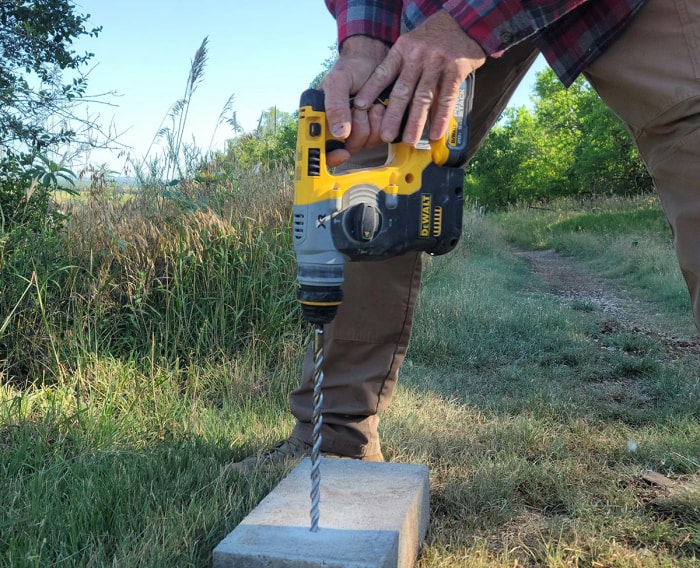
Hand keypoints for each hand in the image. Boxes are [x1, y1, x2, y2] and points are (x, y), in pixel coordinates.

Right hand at [321, 36, 388, 165]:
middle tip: (360, 110)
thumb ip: (336, 106)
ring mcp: (357, 130)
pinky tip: (379, 108)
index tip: (342, 152)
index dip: (330, 156)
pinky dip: (381, 124)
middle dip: (357, 131)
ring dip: (371, 125)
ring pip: (365, 145)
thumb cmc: (351, 67)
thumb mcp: (338, 82)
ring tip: (372, 105)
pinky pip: (379, 138)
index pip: (321, 149)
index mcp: (323, 119)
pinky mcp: (374, 128)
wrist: (374, 58)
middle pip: (348, 149)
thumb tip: (339, 133)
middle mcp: (338, 128)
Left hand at [352, 10, 485, 145]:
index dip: (371, 91)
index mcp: (402, 50)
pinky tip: (436, 133)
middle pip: (402, 91)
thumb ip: (399, 66)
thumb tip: (382, 96)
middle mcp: (418, 57)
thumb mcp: (411, 44)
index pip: (383, 73)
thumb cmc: (432, 38)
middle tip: (385, 136)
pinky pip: (447, 98)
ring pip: (423, 97)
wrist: (462, 22)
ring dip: (416, 122)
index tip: (360, 107)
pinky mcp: (455, 70)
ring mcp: (437, 63)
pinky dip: (441, 117)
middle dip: (393, 116)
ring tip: (409, 141)